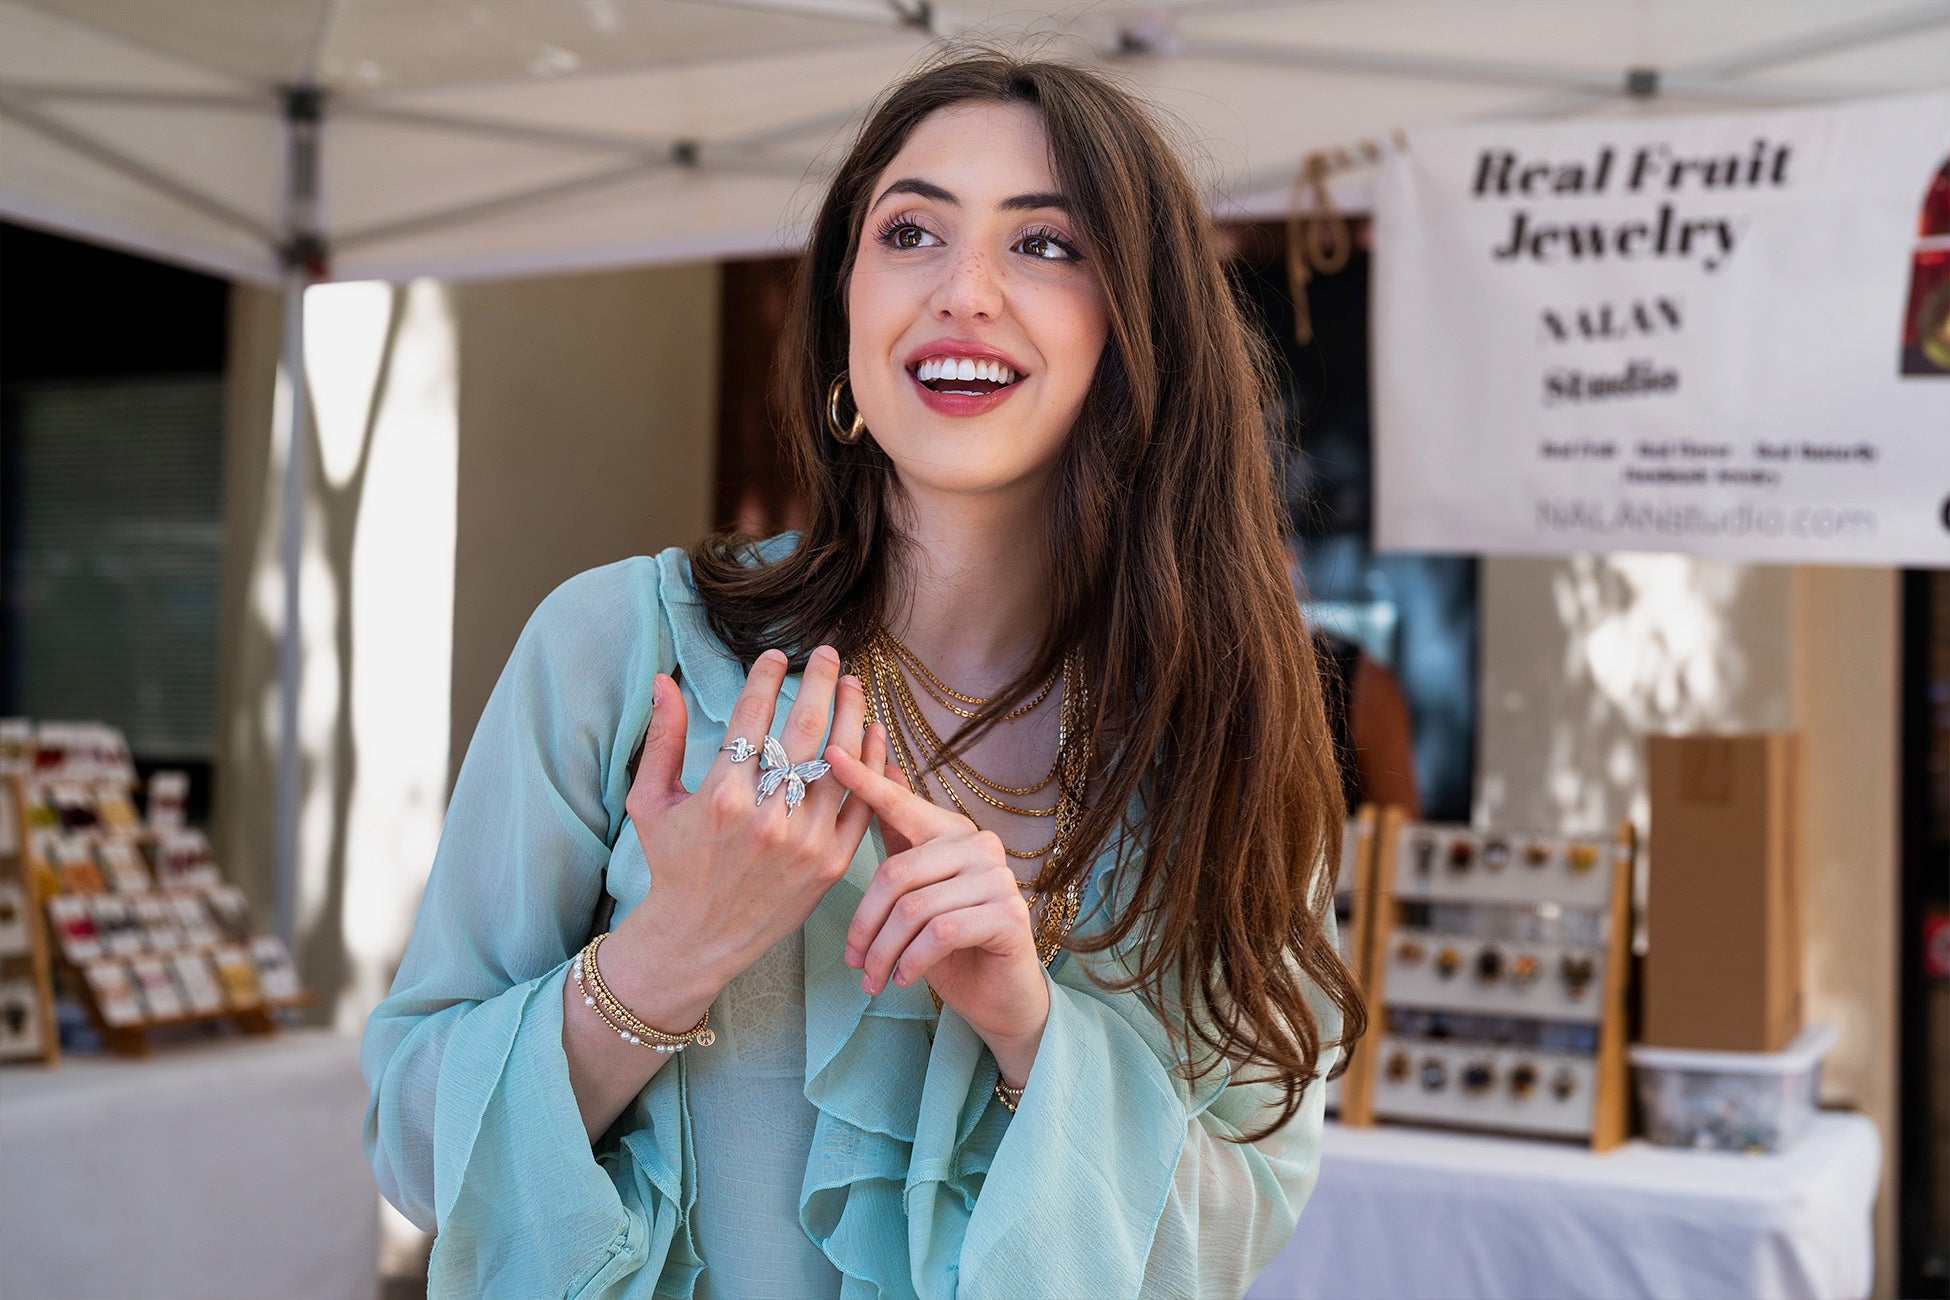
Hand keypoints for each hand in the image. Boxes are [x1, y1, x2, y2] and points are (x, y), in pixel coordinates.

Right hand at [606, 647, 883, 1016]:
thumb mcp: (651, 803)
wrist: (698, 939)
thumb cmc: (672, 865)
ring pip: (841, 762)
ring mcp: (805, 842)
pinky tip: (873, 734)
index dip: (767, 677)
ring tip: (854, 685)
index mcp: (721, 797)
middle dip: (821, 682)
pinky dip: (872, 766)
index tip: (776, 655)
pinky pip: (861, 804)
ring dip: (853, 715)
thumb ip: (662, 739)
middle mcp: (766, 817)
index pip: (753, 717)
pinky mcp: (830, 863)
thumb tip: (663, 681)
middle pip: (806, 729)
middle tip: (830, 654)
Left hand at [825, 736, 1049, 1077]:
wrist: (999, 998)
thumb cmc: (951, 947)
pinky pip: (940, 933)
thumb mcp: (915, 894)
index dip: (864, 782)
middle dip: (865, 924)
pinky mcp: (1009, 916)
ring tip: (873, 980)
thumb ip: (899, 839)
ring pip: (914, 909)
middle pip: (897, 872)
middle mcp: (981, 845)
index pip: (900, 805)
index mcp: (953, 833)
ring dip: (884, 953)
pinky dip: (912, 961)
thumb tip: (883, 768)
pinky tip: (904, 979)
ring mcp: (1000, 878)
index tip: (830, 756)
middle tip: (852, 961)